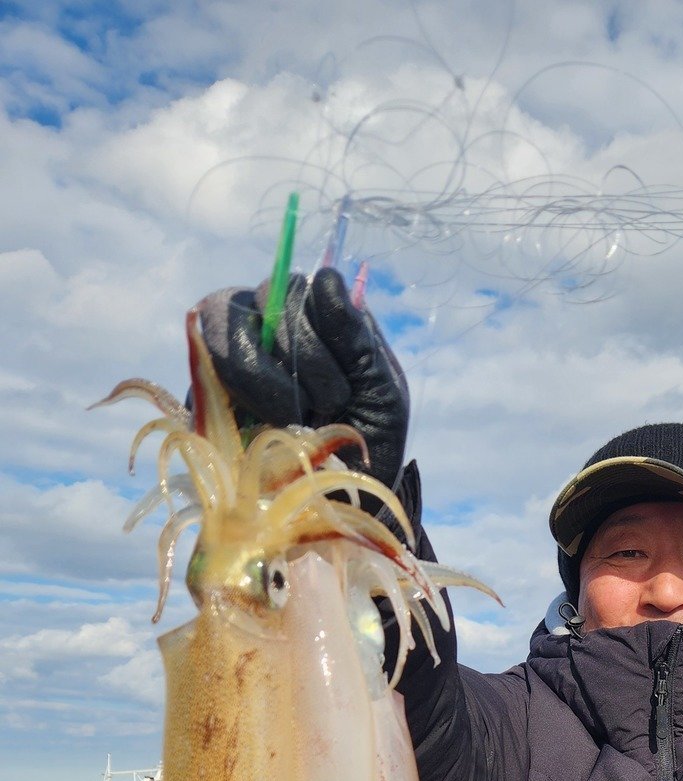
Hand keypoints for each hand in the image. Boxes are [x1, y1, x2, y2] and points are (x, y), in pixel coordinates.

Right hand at [196, 267, 408, 489]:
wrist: (339, 501)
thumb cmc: (365, 441)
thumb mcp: (381, 393)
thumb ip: (356, 337)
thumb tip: (326, 277)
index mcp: (317, 316)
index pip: (303, 287)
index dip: (322, 331)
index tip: (347, 384)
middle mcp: (269, 322)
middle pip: (268, 301)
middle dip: (305, 361)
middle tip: (328, 407)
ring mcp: (230, 350)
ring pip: (230, 328)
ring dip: (272, 380)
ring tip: (299, 419)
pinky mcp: (201, 385)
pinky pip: (205, 368)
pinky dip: (244, 400)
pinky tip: (268, 428)